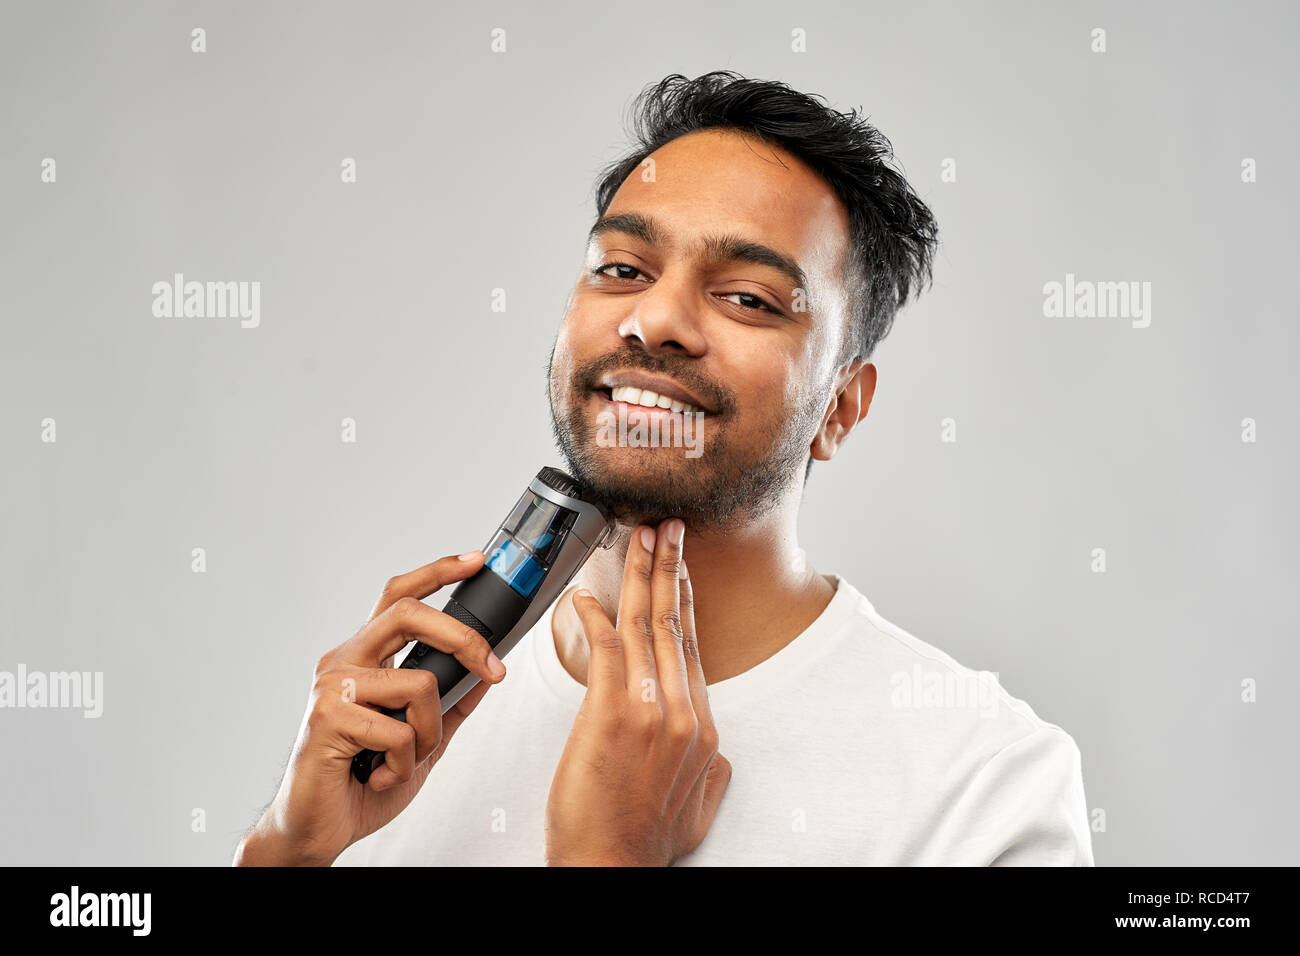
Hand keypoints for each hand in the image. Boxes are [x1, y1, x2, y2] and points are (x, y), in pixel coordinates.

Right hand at [233, 551, 504, 865]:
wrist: (314, 828)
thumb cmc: (358, 783)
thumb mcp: (421, 741)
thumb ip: (449, 706)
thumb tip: (486, 676)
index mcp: (362, 659)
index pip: (397, 599)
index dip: (437, 572)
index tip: (474, 561)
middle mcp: (342, 662)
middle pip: (409, 614)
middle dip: (463, 638)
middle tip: (494, 668)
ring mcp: (331, 687)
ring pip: (419, 684)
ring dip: (429, 734)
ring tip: (403, 762)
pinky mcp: (327, 718)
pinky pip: (399, 731)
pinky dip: (404, 765)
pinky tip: (379, 778)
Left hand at [545, 518, 732, 865]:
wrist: (612, 868)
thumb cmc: (645, 842)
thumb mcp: (700, 806)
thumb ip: (709, 771)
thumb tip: (713, 752)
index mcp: (701, 727)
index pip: (692, 645)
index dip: (685, 599)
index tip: (680, 566)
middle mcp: (683, 711)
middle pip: (674, 623)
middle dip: (668, 567)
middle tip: (665, 528)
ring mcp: (650, 711)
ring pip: (646, 626)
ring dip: (639, 575)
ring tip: (636, 538)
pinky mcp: (611, 716)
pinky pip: (606, 650)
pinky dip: (595, 617)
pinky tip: (584, 595)